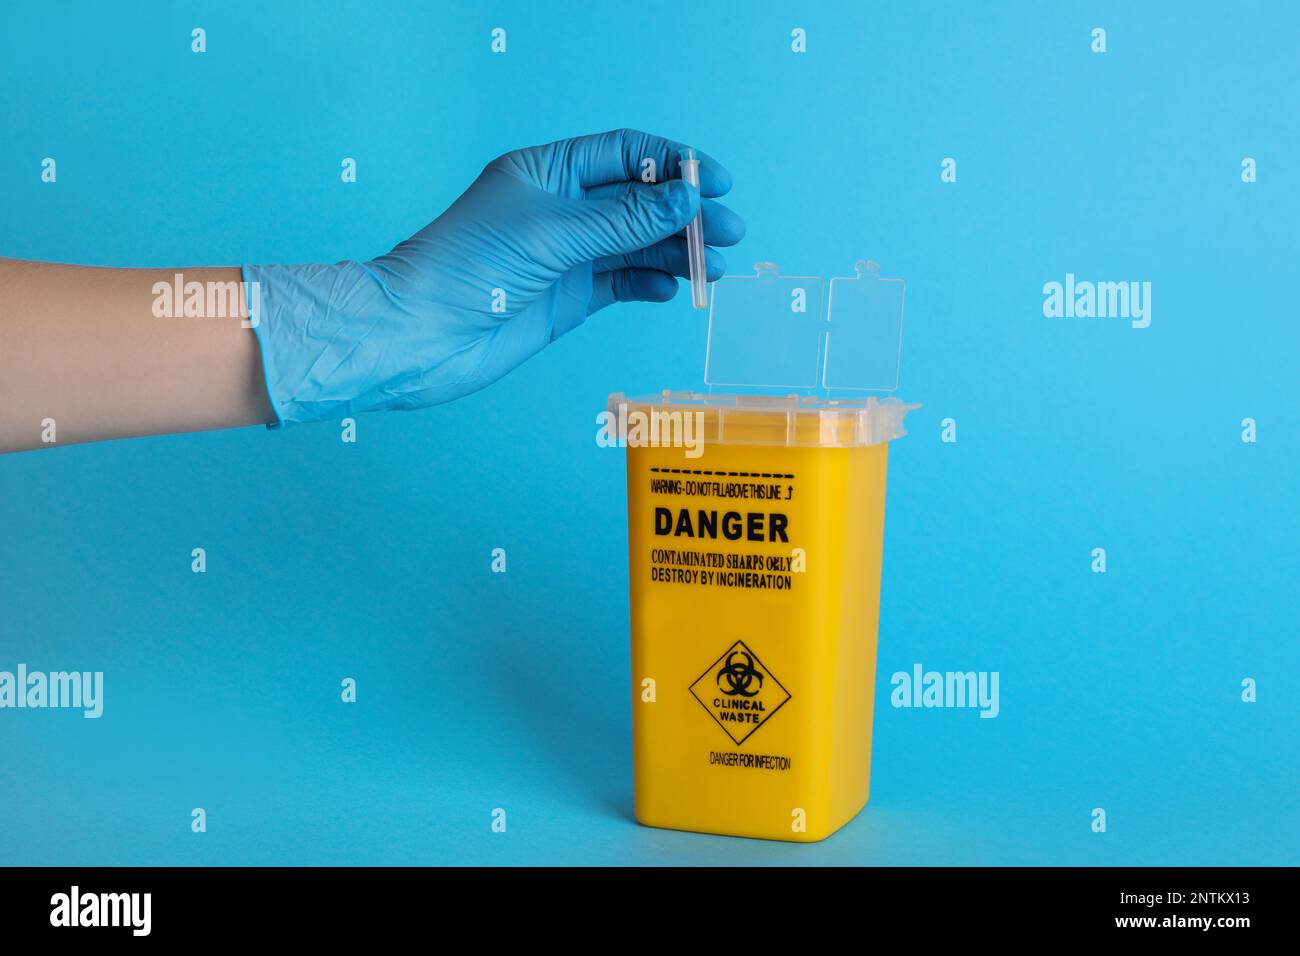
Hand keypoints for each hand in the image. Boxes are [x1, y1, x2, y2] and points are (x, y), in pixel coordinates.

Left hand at [245, 129, 744, 424]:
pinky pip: (623, 282)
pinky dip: (650, 283)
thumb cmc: (466, 268)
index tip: (717, 180)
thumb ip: (624, 219)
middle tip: (731, 229)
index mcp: (548, 171)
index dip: (674, 163)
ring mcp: (567, 254)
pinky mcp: (569, 297)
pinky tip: (673, 288)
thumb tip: (686, 199)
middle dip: (687, 213)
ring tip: (717, 265)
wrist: (420, 335)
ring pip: (638, 245)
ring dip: (678, 252)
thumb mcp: (552, 234)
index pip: (626, 153)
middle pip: (641, 201)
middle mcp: (561, 209)